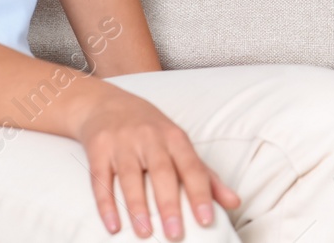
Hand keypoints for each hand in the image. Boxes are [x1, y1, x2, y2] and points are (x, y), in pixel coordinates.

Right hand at [74, 86, 241, 239]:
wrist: (106, 104)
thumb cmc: (151, 130)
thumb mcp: (179, 145)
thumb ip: (206, 175)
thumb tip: (235, 202)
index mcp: (175, 138)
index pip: (191, 167)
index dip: (200, 193)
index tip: (206, 219)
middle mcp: (150, 137)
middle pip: (162, 171)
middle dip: (169, 204)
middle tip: (175, 234)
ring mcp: (122, 142)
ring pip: (130, 176)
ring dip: (138, 206)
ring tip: (145, 233)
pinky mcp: (98, 148)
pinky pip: (101, 178)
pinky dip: (106, 203)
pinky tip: (113, 225)